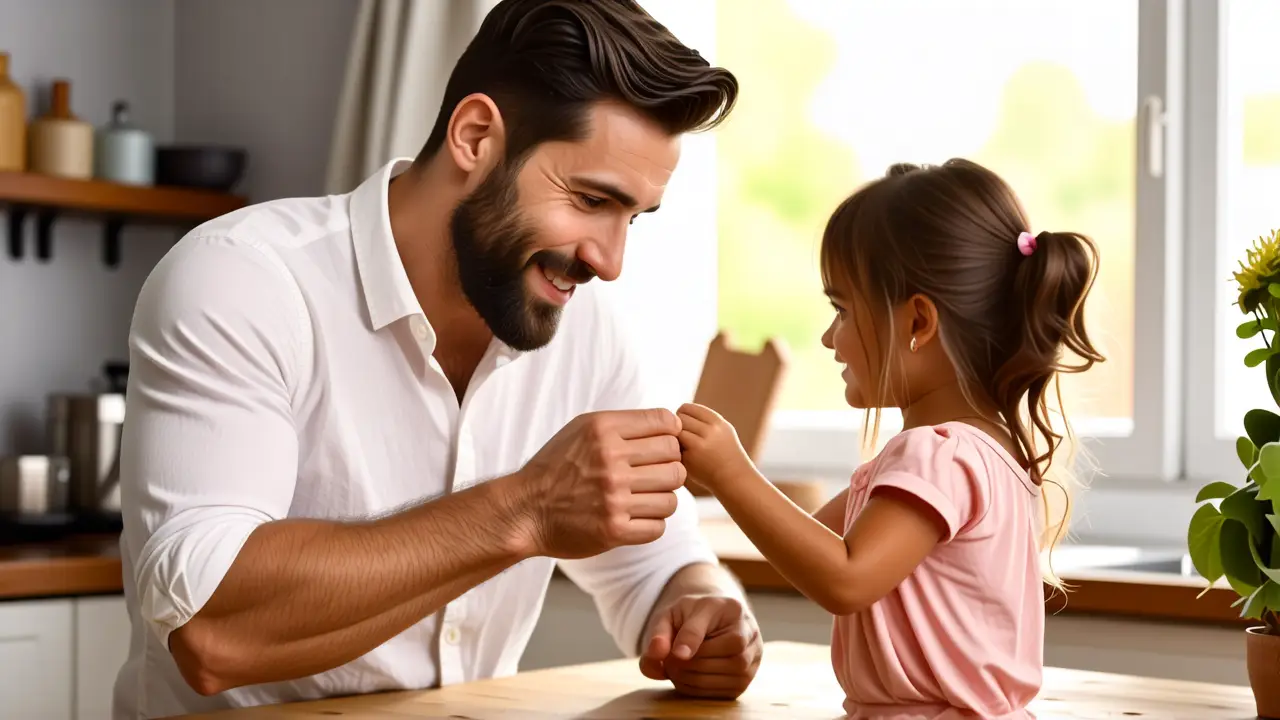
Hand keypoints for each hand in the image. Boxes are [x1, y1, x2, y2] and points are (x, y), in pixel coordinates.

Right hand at [514, 409, 685, 558]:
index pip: (665, 423)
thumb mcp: (581, 429)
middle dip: (669, 466)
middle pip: (675, 459)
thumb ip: (622, 425)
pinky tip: (636, 516)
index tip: (661, 445)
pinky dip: (651, 522)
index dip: (670, 434)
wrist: (525, 510)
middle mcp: (610, 461)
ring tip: (645, 497)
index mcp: (602, 430)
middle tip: (653, 475)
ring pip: (672, 496)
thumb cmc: (556, 467)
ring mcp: (613, 497)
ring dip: (662, 497)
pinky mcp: (614, 530)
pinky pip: (659, 526)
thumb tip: (671, 427)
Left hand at [639, 595, 761, 698]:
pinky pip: (724, 692)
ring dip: (692, 679)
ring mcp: (753, 656)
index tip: (676, 654)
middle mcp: (749, 631)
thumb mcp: (672, 614)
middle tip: (668, 662)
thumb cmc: (692, 616)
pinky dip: (700, 690)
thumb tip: (656, 655)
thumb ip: (660, 633)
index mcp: (730, 608)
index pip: (711, 627)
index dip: (690, 641)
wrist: (714, 620)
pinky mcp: (747, 678)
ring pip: (724, 677)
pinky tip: (689, 678)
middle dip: (687, 665)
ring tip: (677, 669)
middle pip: (717, 657)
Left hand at [676, 403, 752, 491]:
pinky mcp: (691, 458)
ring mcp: (700, 444)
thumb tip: (675, 414)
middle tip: (682, 438)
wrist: (734, 479)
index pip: (687, 408)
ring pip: (675, 432)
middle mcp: (710, 430)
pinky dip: (675, 451)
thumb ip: (702, 420)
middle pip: (679, 418)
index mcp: (717, 421)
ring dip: (674, 439)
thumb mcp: (721, 430)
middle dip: (677, 427)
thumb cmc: (725, 454)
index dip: (681, 416)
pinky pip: (674, 448)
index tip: (683, 426)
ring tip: (683, 447)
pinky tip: (685, 458)